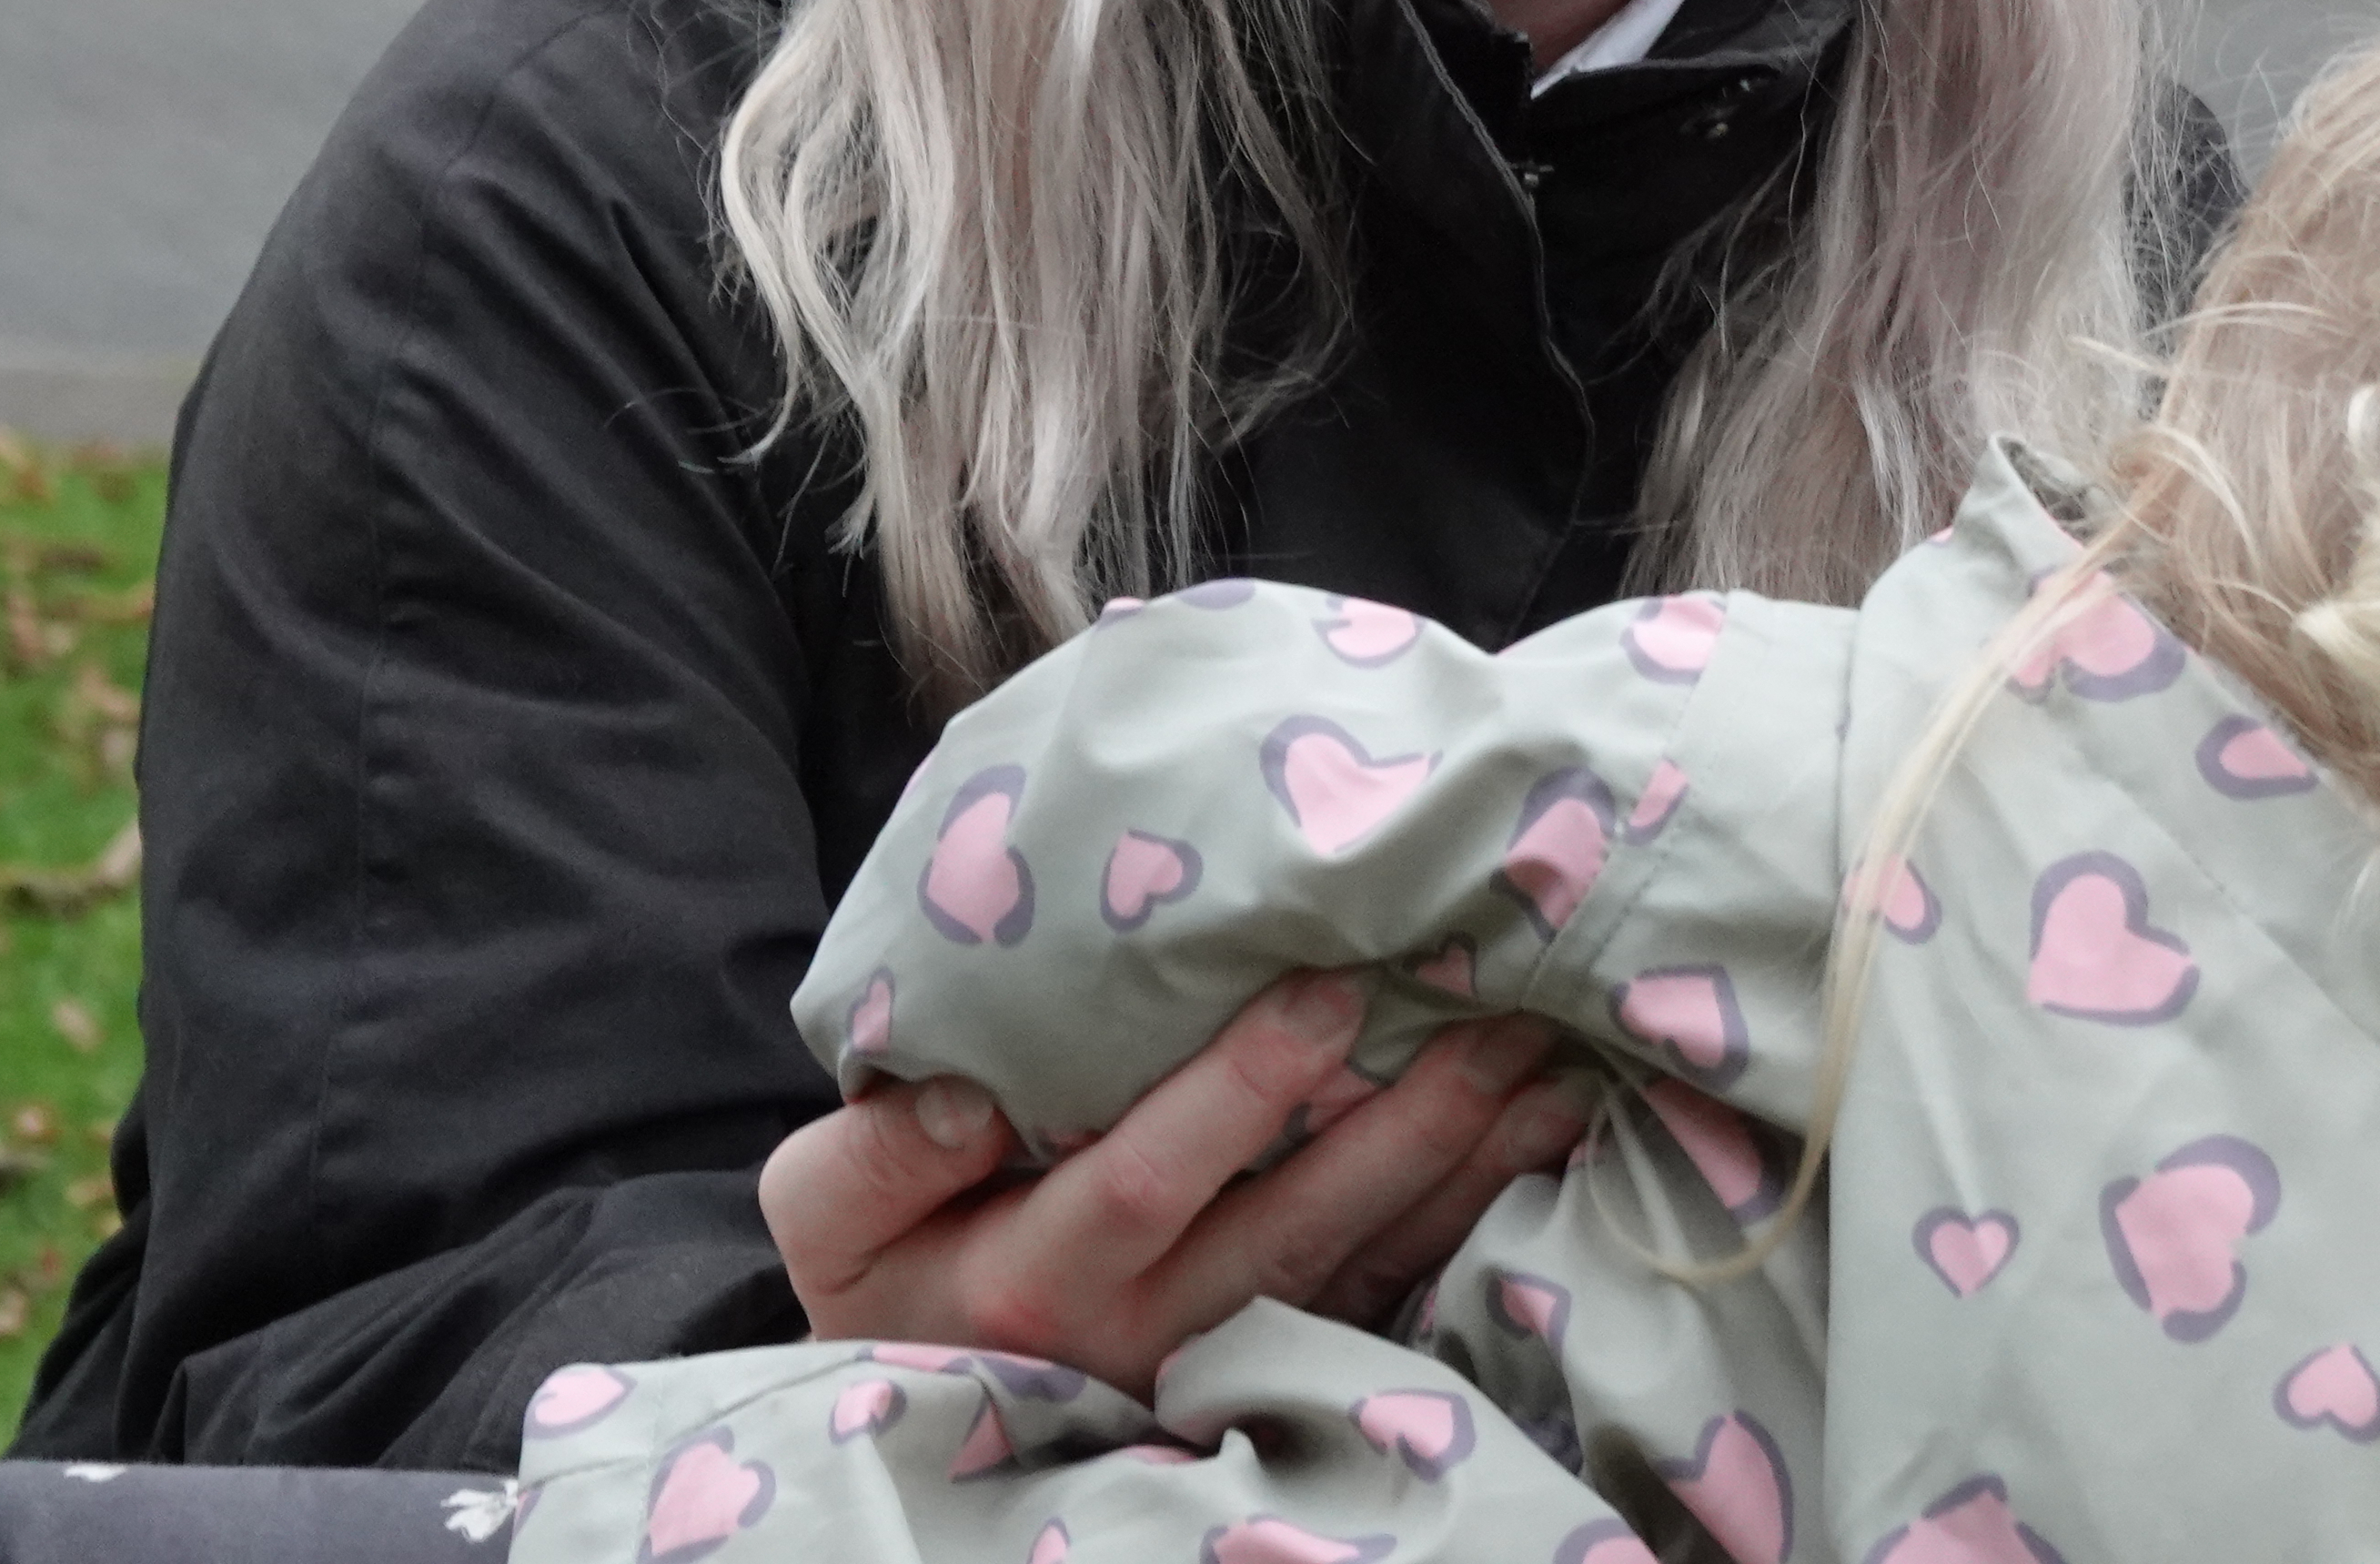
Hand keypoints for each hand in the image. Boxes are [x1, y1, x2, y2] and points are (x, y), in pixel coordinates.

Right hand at [758, 972, 1591, 1392]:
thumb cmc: (887, 1266)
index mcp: (1031, 1275)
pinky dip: (1471, 1218)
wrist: (921, 1389)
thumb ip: (876, 1153)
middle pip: (1296, 1232)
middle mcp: (1143, 1331)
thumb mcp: (828, 1211)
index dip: (1239, 1093)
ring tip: (1551, 1065)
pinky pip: (1392, 1295)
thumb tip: (970, 1093)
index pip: (1145, 1181)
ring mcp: (1224, 1355)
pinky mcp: (1283, 1359)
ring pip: (1362, 1266)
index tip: (1326, 990)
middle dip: (1404, 1126)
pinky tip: (1542, 1140)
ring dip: (1463, 1169)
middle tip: (1498, 1016)